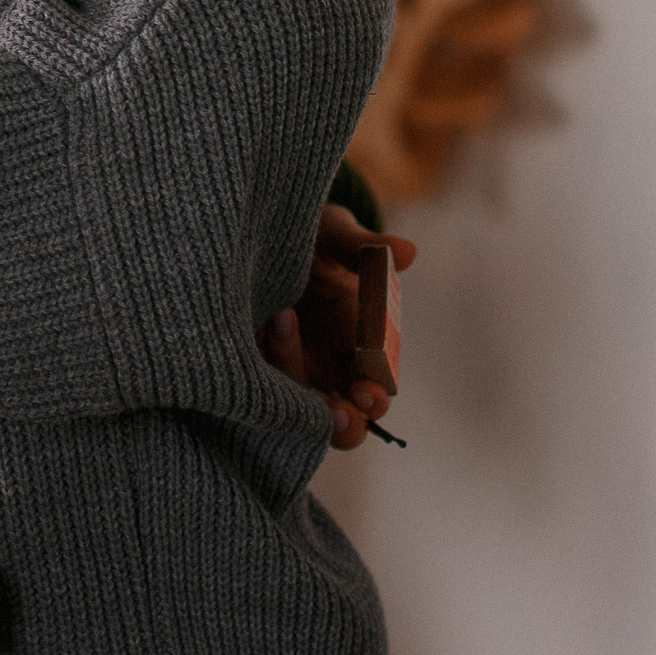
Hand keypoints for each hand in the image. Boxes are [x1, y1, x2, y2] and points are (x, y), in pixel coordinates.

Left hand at [258, 204, 415, 449]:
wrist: (262, 230)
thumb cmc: (313, 237)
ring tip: (283, 316)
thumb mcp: (336, 235)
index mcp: (358, 348)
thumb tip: (408, 252)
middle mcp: (324, 368)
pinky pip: (251, 381)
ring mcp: (285, 368)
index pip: (372, 393)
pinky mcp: (247, 359)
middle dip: (339, 424)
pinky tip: (248, 329)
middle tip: (337, 410)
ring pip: (291, 407)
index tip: (367, 393)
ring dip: (289, 380)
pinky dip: (251, 368)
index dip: (373, 402)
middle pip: (334, 419)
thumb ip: (364, 248)